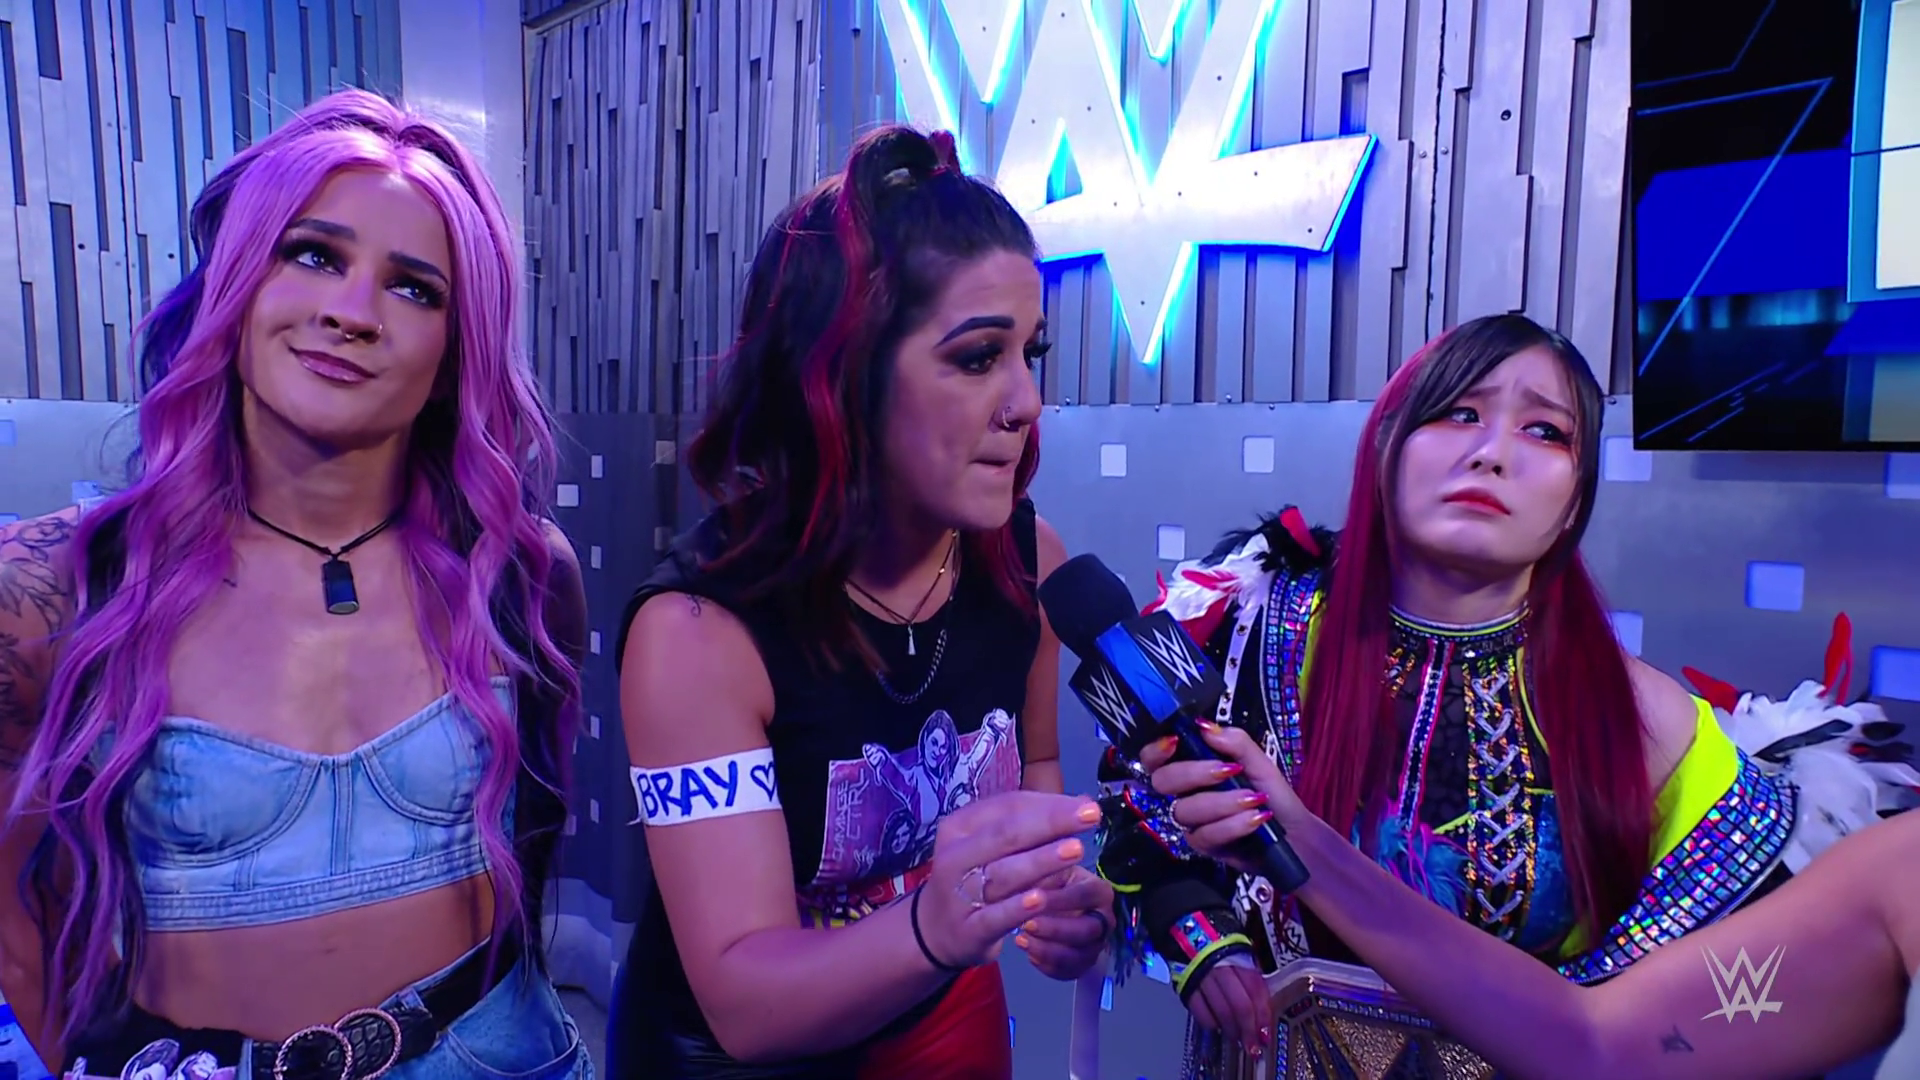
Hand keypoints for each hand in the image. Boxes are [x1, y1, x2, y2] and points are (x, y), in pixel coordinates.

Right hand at [914, 791, 1104, 969]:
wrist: (935, 930)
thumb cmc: (973, 876)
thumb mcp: (991, 846)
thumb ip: (1032, 823)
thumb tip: (1082, 804)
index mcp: (960, 826)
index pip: (1007, 807)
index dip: (1049, 804)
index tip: (1086, 805)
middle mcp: (955, 857)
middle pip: (1005, 835)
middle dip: (1051, 824)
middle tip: (1090, 816)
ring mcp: (958, 894)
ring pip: (1003, 874)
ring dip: (1041, 861)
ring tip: (1076, 850)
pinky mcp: (969, 929)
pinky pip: (995, 917)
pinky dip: (1017, 908)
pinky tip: (1040, 898)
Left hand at [1014, 865, 1113, 979]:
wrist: (1046, 904)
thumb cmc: (1048, 883)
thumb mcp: (1046, 870)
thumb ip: (1042, 870)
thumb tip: (1031, 866)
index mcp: (1099, 891)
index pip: (1086, 895)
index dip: (1060, 899)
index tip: (1032, 899)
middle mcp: (1105, 919)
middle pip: (1087, 931)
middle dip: (1055, 929)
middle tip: (1026, 924)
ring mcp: (1096, 944)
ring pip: (1079, 956)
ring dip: (1047, 950)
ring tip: (1021, 940)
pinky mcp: (1084, 963)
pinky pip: (1069, 972)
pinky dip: (1047, 966)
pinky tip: (1029, 953)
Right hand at [1140, 723, 1310, 872]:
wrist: (1295, 834)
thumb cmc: (1272, 794)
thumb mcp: (1259, 762)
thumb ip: (1234, 742)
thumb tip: (1204, 726)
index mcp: (1193, 767)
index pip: (1156, 758)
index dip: (1155, 750)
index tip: (1175, 742)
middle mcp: (1185, 793)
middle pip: (1162, 782)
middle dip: (1193, 773)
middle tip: (1228, 770)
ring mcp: (1191, 822)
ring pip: (1184, 810)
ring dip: (1221, 802)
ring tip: (1254, 799)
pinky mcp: (1203, 846)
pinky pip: (1204, 835)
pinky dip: (1232, 825)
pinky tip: (1255, 819)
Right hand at [1189, 959, 1273, 1059]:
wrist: (1189, 936)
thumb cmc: (1221, 949)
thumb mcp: (1241, 955)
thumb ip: (1252, 978)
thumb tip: (1264, 1007)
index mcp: (1239, 959)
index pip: (1256, 990)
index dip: (1263, 1014)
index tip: (1266, 1033)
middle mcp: (1222, 969)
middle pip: (1240, 1005)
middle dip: (1249, 1030)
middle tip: (1253, 1046)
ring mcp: (1203, 978)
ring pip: (1222, 1011)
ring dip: (1232, 1030)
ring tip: (1237, 1039)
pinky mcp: (1187, 987)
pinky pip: (1200, 1012)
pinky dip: (1211, 1023)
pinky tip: (1217, 1027)